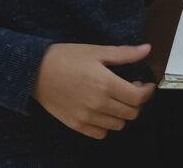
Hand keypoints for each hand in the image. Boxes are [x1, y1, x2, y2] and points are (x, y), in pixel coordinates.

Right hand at [32, 43, 154, 138]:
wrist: (35, 71)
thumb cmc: (66, 58)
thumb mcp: (96, 51)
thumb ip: (124, 53)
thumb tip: (147, 49)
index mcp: (106, 84)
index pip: (138, 97)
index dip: (147, 91)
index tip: (146, 84)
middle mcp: (98, 104)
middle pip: (131, 113)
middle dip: (137, 101)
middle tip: (131, 89)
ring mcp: (87, 117)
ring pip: (118, 124)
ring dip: (122, 113)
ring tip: (116, 99)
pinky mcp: (76, 125)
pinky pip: (101, 133)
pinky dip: (106, 124)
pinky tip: (102, 110)